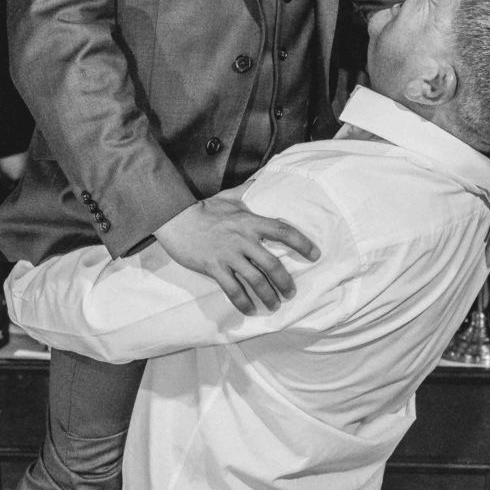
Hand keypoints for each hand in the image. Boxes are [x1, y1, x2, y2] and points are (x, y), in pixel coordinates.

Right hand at [154, 192, 318, 313]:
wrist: (175, 219)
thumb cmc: (203, 209)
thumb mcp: (229, 197)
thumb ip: (248, 191)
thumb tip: (262, 180)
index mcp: (249, 221)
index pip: (282, 231)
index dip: (302, 243)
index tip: (315, 254)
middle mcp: (242, 239)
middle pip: (271, 263)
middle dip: (285, 281)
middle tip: (290, 292)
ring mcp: (228, 255)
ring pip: (255, 280)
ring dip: (268, 295)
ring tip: (274, 305)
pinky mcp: (213, 267)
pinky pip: (232, 289)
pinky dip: (243, 302)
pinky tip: (250, 309)